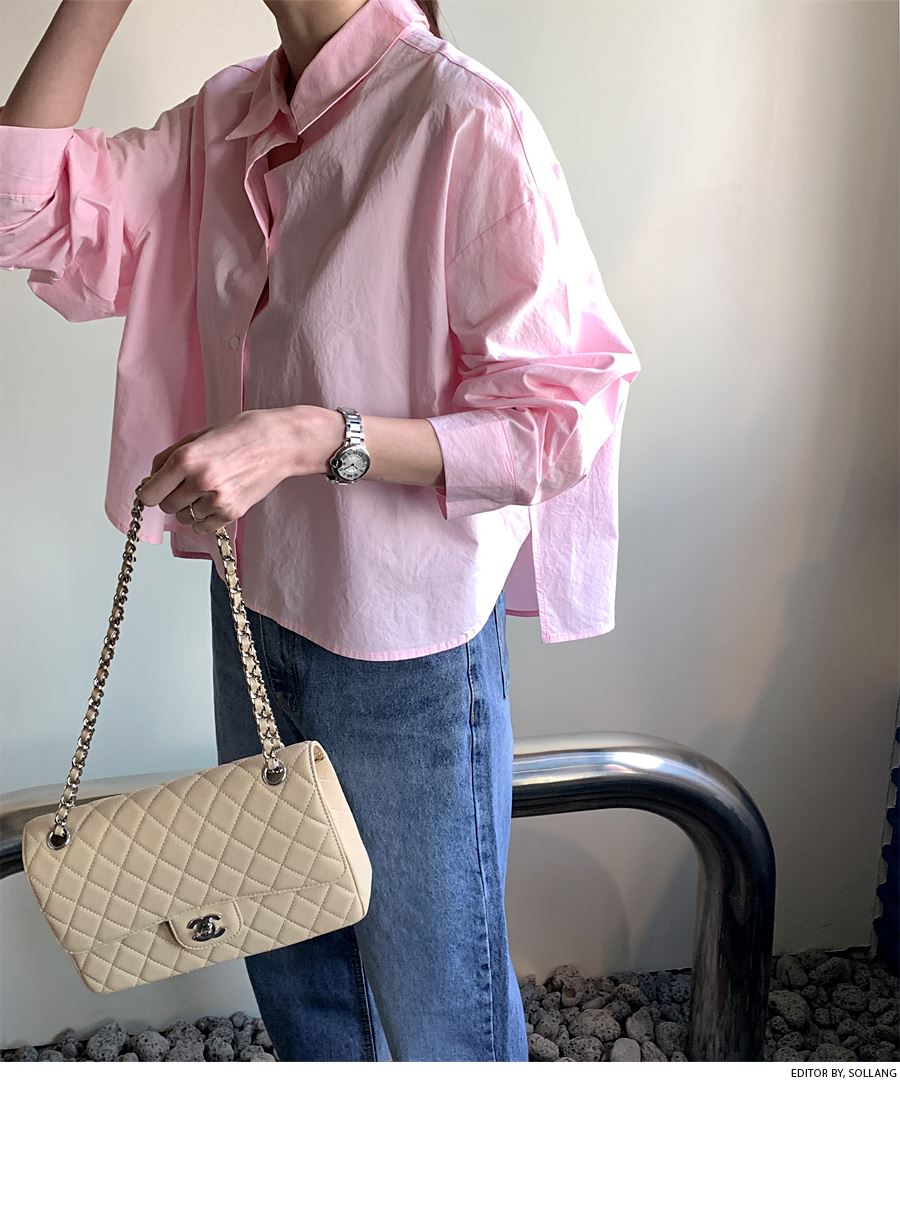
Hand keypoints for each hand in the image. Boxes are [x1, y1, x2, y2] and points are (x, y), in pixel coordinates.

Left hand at [135, 406, 342, 533]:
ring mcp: (217, 500)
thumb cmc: (239, 434)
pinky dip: (204, 518)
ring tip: (205, 490)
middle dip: (171, 497)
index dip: (149, 492)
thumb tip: (150, 481)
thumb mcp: (197, 436)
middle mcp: (200, 481)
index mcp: (186, 459)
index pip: (149, 494)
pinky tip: (214, 501)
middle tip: (185, 485)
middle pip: (166, 507)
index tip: (154, 489)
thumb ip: (168, 458)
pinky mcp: (232, 512)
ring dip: (189, 507)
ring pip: (184, 518)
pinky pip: (203, 527)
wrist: (279, 443)